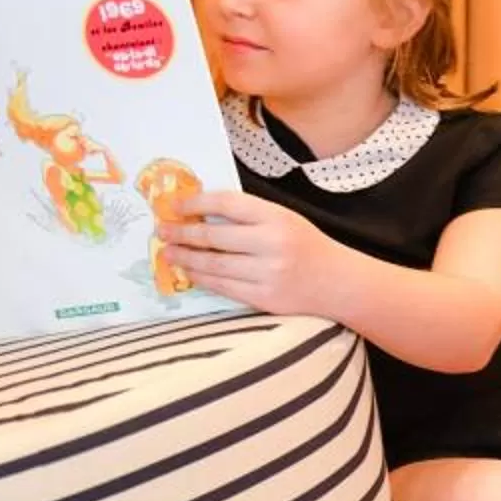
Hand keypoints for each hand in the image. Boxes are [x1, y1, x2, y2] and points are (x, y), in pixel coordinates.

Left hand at [160, 190, 337, 316]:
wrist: (338, 282)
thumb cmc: (306, 246)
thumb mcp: (284, 219)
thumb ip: (249, 216)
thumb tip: (200, 213)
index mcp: (277, 218)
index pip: (227, 204)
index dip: (196, 203)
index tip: (175, 205)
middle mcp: (272, 244)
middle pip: (214, 237)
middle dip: (182, 233)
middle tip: (162, 230)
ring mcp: (267, 274)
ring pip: (214, 265)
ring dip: (186, 258)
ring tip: (168, 252)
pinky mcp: (264, 298)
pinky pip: (223, 286)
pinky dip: (202, 278)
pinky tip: (189, 271)